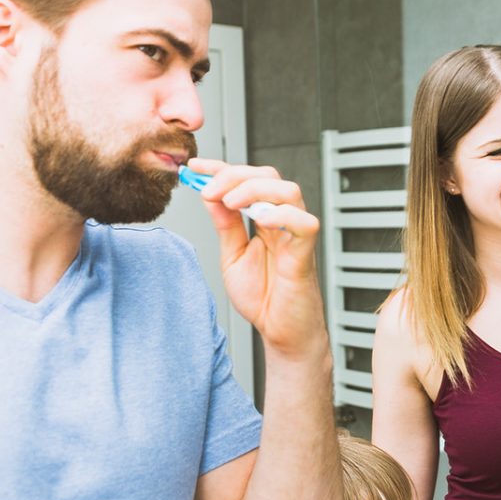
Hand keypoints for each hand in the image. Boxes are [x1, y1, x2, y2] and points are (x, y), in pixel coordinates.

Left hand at [188, 158, 326, 356]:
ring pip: (288, 191)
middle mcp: (283, 222)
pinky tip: (260, 220)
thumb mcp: (232, 255)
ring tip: (230, 202)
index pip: (247, 180)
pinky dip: (282, 215)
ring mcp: (295, 236)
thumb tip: (210, 195)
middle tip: (209, 189)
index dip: (221, 168)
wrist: (281, 332)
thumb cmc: (264, 298)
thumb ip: (225, 226)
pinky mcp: (306, 253)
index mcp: (265, 220)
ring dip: (254, 189)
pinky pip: (304, 223)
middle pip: (269, 176)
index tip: (194, 167)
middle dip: (234, 175)